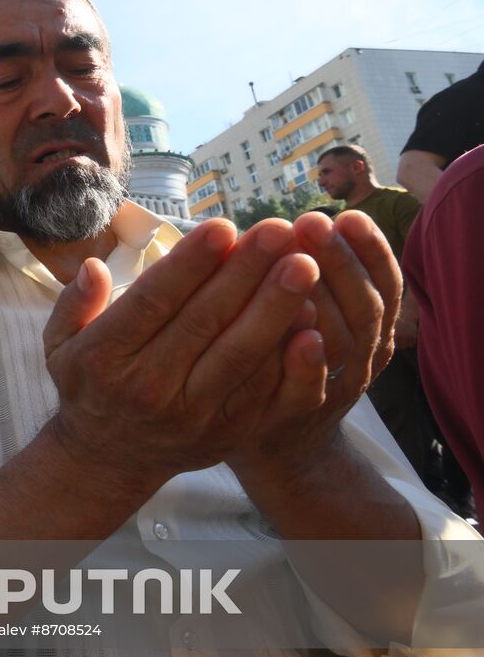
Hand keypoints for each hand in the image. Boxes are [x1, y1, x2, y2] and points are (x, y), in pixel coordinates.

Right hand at [43, 218, 322, 488]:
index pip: (153, 301)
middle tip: (278, 230)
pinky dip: (290, 355)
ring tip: (305, 264)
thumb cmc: (89, 384)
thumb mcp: (59, 345)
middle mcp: (148, 386)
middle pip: (204, 321)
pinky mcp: (227, 432)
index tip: (222, 227)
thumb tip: (93, 267)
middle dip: (245, 272)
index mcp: (105, 357)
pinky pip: (264, 390)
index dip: (190, 263)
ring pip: (240, 354)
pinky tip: (313, 316)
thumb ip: (73, 304)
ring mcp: (192, 413)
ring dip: (277, 307)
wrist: (109, 459)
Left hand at [228, 211, 400, 478]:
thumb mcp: (304, 314)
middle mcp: (361, 356)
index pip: (384, 284)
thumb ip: (305, 277)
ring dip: (326, 300)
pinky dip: (310, 362)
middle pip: (366, 305)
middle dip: (341, 261)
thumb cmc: (281, 359)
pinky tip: (301, 334)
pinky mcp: (297, 413)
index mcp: (367, 328)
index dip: (370, 250)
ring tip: (300, 263)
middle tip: (312, 222)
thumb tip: (293, 220)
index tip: (348, 216)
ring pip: (347, 342)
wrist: (273, 440)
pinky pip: (311, 389)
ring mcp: (334, 387)